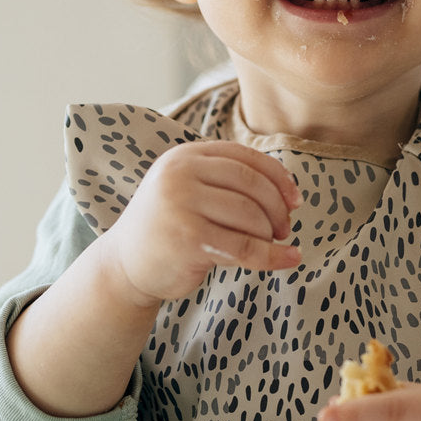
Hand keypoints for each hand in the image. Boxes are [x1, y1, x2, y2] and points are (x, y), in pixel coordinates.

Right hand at [100, 140, 301, 307]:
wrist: (124, 264)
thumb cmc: (168, 226)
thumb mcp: (189, 189)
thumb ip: (226, 180)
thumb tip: (288, 189)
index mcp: (184, 156)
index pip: (245, 158)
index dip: (278, 178)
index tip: (295, 200)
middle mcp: (180, 175)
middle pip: (252, 185)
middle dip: (277, 208)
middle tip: (284, 228)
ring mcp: (182, 206)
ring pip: (251, 216)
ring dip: (270, 234)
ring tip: (270, 244)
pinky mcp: (188, 240)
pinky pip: (245, 248)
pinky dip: (273, 257)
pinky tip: (289, 259)